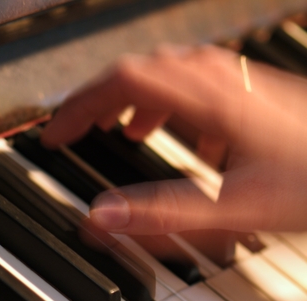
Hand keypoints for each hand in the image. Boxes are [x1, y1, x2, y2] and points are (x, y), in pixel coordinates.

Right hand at [42, 45, 306, 242]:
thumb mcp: (231, 211)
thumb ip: (162, 216)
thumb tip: (99, 219)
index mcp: (209, 100)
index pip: (122, 82)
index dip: (79, 107)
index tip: (54, 136)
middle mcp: (223, 82)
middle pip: (141, 71)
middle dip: (98, 102)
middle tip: (75, 132)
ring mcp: (242, 85)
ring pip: (171, 74)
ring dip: (135, 100)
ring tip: (120, 132)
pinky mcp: (257, 97)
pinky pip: (201, 88)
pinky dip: (175, 109)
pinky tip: (188, 142)